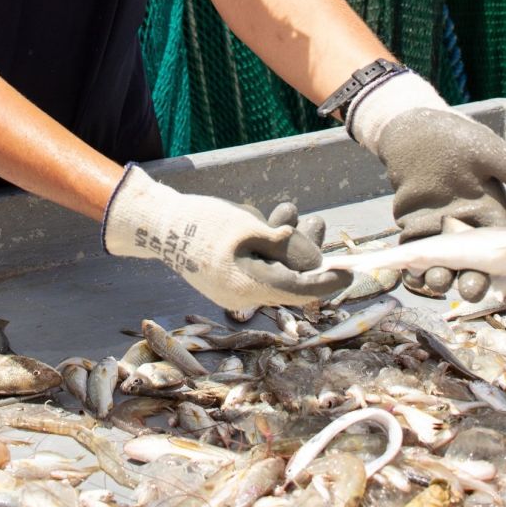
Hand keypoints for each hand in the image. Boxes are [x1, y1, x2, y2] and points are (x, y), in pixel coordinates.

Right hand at [103, 166, 351, 310]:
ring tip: (289, 211)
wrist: (157, 225)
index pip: (298, 290)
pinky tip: (265, 219)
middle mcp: (242, 295)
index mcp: (248, 286)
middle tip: (318, 222)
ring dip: (286, 244)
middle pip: (288, 279)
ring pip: (274, 270)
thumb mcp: (245, 227)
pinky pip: (257, 268)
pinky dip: (266, 247)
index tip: (349, 274)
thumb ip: (278, 243)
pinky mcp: (227, 278)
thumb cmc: (200, 223)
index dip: (326, 282)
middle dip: (306, 252)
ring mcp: (233, 289)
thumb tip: (306, 255)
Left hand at [349, 72, 505, 302]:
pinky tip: (408, 276)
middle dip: (473, 281)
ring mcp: (440, 231)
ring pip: (444, 263)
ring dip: (440, 277)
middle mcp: (469, 229)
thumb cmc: (457, 140)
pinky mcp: (414, 228)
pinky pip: (414, 253)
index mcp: (493, 215)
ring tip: (436, 282)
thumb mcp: (489, 153)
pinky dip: (411, 267)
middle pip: (474, 265)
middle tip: (469, 291)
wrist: (416, 132)